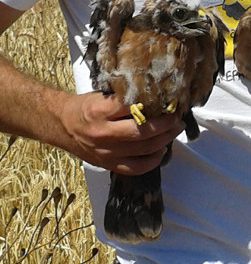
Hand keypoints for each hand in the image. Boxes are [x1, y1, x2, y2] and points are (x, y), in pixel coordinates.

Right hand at [58, 92, 184, 173]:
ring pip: (144, 149)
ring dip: (165, 139)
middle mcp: (103, 132)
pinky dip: (153, 160)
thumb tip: (155, 96)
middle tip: (176, 117)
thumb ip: (124, 98)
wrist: (61, 126)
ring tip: (174, 130)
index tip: (169, 100)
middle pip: (144, 130)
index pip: (134, 106)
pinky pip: (137, 167)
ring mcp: (106, 152)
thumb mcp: (101, 95)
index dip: (156, 103)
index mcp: (100, 110)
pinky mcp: (109, 164)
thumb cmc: (84, 107)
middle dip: (166, 124)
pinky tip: (161, 150)